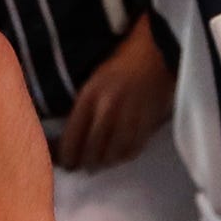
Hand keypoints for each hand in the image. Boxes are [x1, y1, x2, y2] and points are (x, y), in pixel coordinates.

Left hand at [52, 14, 170, 172]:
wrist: (156, 53)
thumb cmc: (120, 63)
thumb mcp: (93, 80)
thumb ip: (83, 106)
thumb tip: (68, 134)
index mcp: (89, 96)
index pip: (72, 137)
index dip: (65, 156)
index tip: (64, 162)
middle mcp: (108, 109)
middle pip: (92, 150)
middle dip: (84, 163)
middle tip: (81, 168)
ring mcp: (129, 118)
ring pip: (112, 154)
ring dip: (104, 162)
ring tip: (99, 164)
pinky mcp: (147, 123)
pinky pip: (133, 150)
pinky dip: (123, 157)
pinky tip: (118, 156)